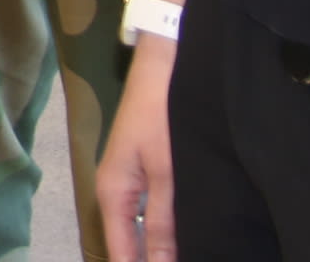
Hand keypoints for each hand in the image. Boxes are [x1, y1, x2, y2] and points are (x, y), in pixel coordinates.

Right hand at [97, 37, 177, 261]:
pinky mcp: (147, 173)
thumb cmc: (162, 117)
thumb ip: (164, 224)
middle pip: (128, 244)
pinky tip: (191, 237)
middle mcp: (116, 192)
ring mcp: (131, 182)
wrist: (165, 65)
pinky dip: (167, 230)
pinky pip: (153, 214)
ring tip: (197, 250)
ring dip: (162, 249)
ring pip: (143, 230)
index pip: (119, 253)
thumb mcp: (167, 174)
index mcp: (112, 194)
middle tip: (193, 257)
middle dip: (151, 260)